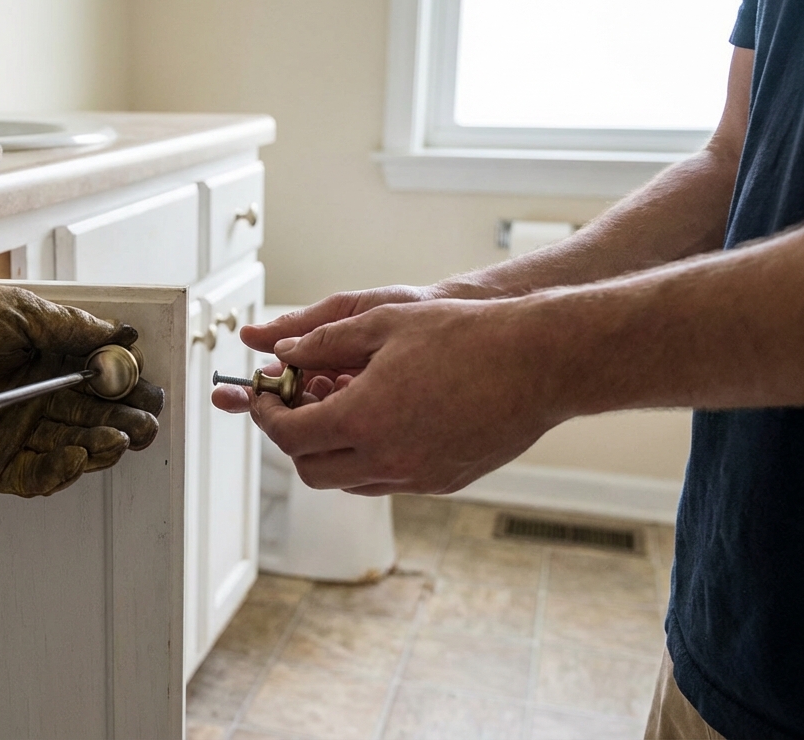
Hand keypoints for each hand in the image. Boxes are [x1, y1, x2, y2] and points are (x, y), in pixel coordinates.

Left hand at [0, 272, 164, 496]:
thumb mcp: (22, 312)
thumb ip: (72, 328)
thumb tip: (119, 335)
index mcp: (47, 365)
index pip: (99, 387)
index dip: (126, 392)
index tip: (147, 393)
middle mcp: (34, 402)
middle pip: (91, 423)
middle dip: (122, 426)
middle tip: (143, 425)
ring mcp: (13, 432)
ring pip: (70, 451)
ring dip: (97, 449)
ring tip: (116, 439)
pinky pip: (31, 476)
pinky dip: (57, 471)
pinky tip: (76, 456)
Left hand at [220, 298, 566, 495]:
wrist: (540, 360)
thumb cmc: (465, 334)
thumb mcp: (384, 321)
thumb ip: (324, 341)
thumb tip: (283, 352)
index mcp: (362, 419)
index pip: (289, 435)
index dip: (266, 416)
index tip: (263, 398)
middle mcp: (386, 458)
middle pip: (311, 469)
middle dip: (292, 440)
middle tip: (293, 408)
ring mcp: (417, 477)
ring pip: (348, 482)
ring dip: (330, 453)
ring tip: (338, 410)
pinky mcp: (444, 482)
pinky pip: (387, 482)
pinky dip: (368, 460)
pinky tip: (380, 422)